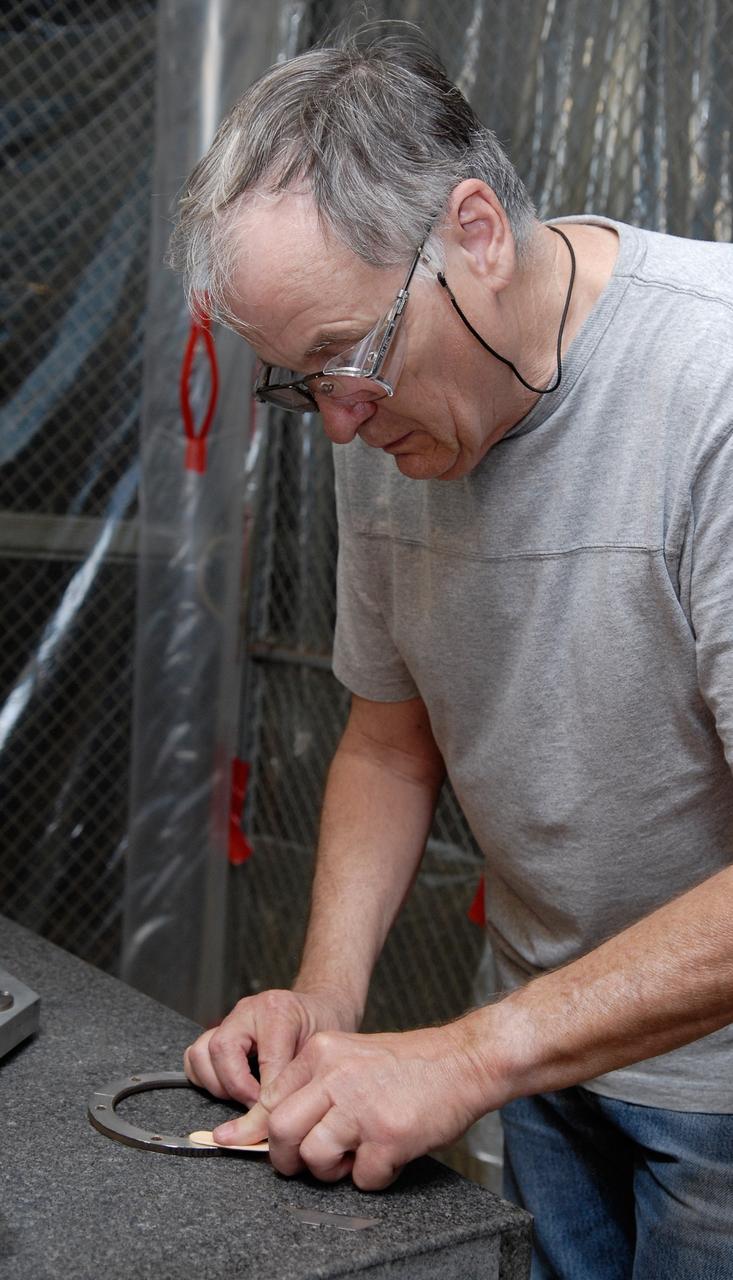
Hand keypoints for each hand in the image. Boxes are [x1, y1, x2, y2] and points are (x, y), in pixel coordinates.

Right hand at [184, 988, 356, 1138]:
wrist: (320, 1007)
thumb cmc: (322, 1028)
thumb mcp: (320, 1052)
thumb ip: (296, 1082)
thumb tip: (272, 1123)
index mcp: (276, 1011)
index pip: (265, 1062)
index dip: (267, 1099)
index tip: (273, 1118)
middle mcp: (247, 1011)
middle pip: (221, 1051)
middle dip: (237, 1088)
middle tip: (256, 1106)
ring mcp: (230, 1020)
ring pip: (200, 1053)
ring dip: (217, 1084)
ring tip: (242, 1097)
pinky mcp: (219, 1032)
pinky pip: (195, 1057)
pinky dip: (206, 1078)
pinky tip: (230, 1088)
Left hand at [212, 1021, 486, 1188]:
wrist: (464, 1060)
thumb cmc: (410, 1065)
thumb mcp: (351, 1056)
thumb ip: (317, 1084)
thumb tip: (273, 1126)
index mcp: (322, 1052)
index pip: (271, 1099)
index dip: (264, 1133)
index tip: (257, 1147)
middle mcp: (336, 1075)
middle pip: (281, 1130)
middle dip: (287, 1159)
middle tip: (307, 1164)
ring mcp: (361, 1106)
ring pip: (313, 1157)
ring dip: (331, 1171)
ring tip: (355, 1157)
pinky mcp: (388, 1135)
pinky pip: (363, 1178)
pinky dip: (374, 1177)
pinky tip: (390, 1155)